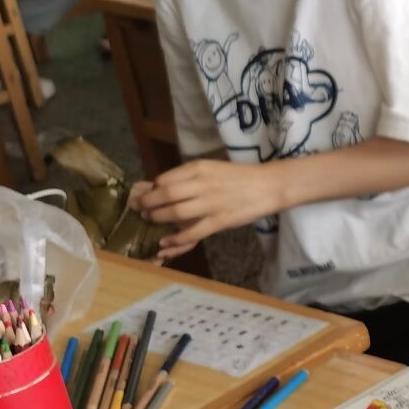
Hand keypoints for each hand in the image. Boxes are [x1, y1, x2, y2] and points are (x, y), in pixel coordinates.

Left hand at [130, 159, 287, 260]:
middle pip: (165, 195)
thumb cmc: (240, 176)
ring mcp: (211, 204)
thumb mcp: (212, 168)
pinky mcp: (220, 221)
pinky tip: (166, 241)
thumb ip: (189, 176)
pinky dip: (176, 238)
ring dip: (158, 218)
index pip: (165, 179)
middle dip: (147, 204)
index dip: (152, 189)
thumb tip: (162, 185)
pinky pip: (193, 232)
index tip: (146, 195)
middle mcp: (202, 184)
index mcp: (199, 169)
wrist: (269, 185)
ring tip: (151, 220)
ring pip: (175, 213)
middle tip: (140, 210)